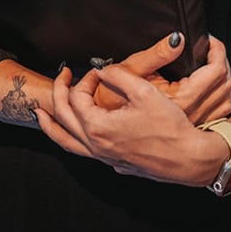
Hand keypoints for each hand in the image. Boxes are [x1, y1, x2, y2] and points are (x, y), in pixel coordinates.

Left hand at [37, 59, 230, 185]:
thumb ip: (118, 75)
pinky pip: (82, 151)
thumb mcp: (144, 91)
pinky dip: (69, 139)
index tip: (99, 71)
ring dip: (51, 126)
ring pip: (67, 142)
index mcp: (98, 127)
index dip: (86, 79)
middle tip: (62, 76)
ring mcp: (104, 156)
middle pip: (64, 118)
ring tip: (41, 115)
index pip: (77, 97)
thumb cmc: (170, 127)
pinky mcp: (114, 162)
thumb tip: (103, 69)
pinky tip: (75, 133)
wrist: (189, 158)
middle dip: (59, 93)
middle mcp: (96, 145)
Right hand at [90, 32, 230, 124]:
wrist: (106, 128)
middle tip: (210, 48)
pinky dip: (218, 98)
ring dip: (223, 80)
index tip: (209, 40)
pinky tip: (208, 90)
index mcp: (181, 99)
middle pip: (225, 84)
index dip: (216, 50)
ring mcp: (193, 124)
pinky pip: (218, 114)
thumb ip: (157, 53)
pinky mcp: (191, 131)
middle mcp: (191, 114)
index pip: (215, 71)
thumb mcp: (132, 70)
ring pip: (225, 100)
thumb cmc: (114, 101)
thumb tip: (178, 39)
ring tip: (212, 65)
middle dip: (221, 61)